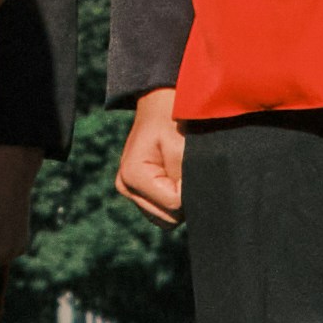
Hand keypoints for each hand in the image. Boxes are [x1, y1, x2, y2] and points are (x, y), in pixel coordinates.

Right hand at [112, 90, 187, 221]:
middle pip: (168, 218)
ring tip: (178, 169)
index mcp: (131, 175)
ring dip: (178, 198)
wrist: (160, 104)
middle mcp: (125, 187)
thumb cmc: (172, 120)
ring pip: (165, 218)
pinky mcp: (137, 193)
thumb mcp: (183, 148)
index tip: (187, 163)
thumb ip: (186, 182)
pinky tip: (173, 175)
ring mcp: (129, 191)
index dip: (188, 188)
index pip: (174, 205)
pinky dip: (172, 198)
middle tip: (184, 166)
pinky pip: (162, 211)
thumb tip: (197, 208)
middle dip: (182, 196)